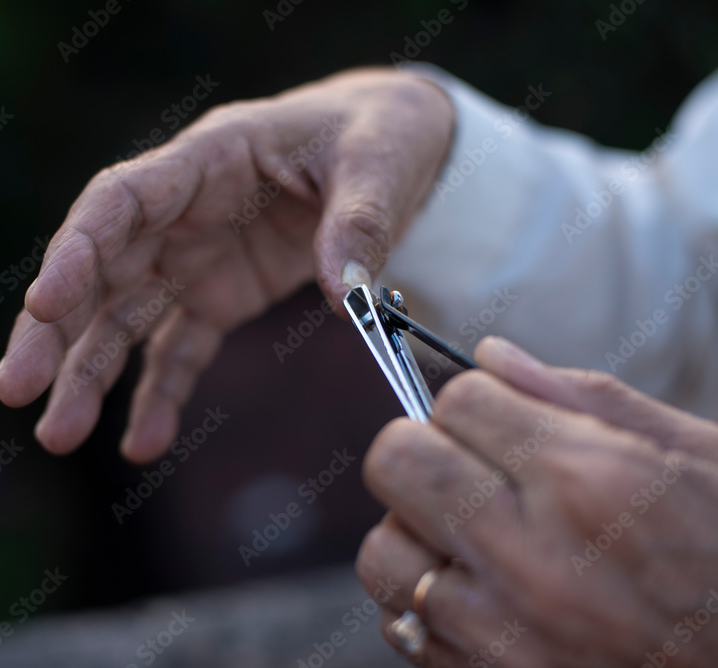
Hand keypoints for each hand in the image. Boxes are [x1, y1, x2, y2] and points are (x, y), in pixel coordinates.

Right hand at [0, 68, 454, 460]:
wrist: (391, 150)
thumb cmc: (377, 135)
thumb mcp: (381, 163)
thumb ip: (359, 223)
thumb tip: (341, 294)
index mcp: (208, 159)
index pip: (120, 201)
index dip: (78, 250)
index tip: (44, 302)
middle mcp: (184, 212)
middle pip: (100, 269)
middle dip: (54, 328)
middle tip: (15, 389)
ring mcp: (195, 258)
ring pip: (122, 318)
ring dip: (86, 375)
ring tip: (56, 435)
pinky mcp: (218, 296)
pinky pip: (178, 350)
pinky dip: (160, 396)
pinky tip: (143, 445)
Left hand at [356, 336, 717, 666]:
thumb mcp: (695, 455)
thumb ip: (581, 398)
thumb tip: (488, 356)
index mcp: (587, 482)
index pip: (458, 400)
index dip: (475, 401)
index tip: (495, 419)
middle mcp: (531, 558)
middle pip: (397, 462)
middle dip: (423, 446)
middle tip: (464, 463)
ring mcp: (503, 634)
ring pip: (382, 551)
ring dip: (413, 530)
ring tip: (467, 535)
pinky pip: (402, 625)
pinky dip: (424, 599)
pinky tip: (475, 591)